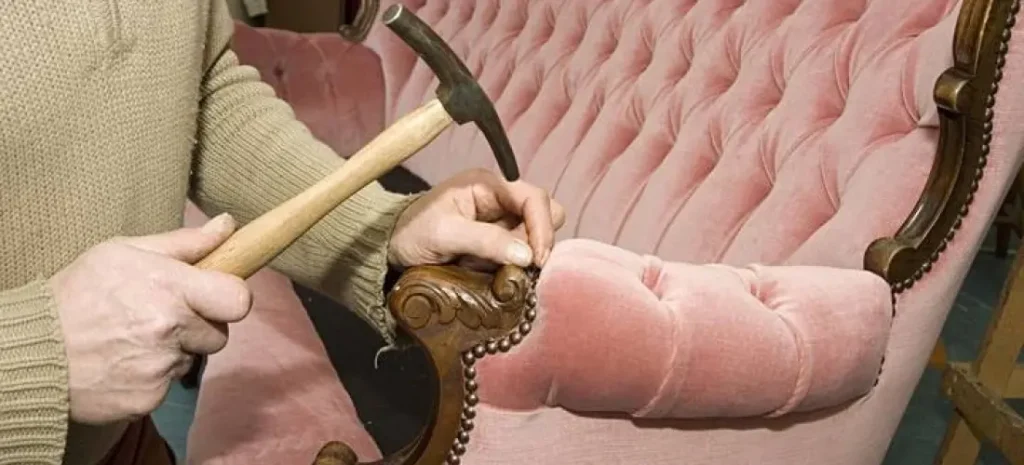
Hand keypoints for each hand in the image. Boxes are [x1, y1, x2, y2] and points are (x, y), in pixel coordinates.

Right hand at [50, 213, 251, 423]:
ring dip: (175, 350)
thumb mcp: (124, 252)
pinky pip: (169, 384)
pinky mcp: (149, 398)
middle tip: (163, 316)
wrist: (33, 350)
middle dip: (199, 325)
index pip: (238, 300)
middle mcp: (170, 330)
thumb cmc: (79, 292)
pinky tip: (125, 361)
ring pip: (192, 359)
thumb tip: (228, 225)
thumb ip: (183, 243)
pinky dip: (153, 376)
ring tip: (135, 337)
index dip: (230, 297)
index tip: (214, 295)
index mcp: (170, 288)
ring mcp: (160, 368)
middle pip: (219, 334)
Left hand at [389, 169, 565, 268]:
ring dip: (520, 258)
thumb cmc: (412, 232)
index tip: (537, 259)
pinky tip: (489, 272)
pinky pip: (519, 256)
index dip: (543, 227)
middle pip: (544, 216)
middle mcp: (500, 200)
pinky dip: (511, 267)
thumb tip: (527, 256)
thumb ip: (485, 241)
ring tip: (491, 268)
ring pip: (533, 239)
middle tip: (515, 265)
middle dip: (534, 243)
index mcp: (489, 185)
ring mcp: (501, 222)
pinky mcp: (498, 243)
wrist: (391, 248)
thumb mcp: (444, 234)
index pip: (535, 198)